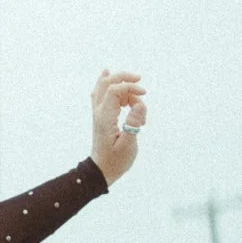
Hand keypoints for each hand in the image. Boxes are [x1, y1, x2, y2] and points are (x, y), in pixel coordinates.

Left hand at [89, 69, 145, 185]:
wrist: (101, 169)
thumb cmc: (116, 160)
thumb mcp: (128, 145)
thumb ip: (134, 124)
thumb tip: (140, 104)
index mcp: (105, 118)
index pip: (114, 91)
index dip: (130, 88)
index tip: (144, 96)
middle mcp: (99, 112)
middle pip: (106, 83)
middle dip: (123, 77)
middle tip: (139, 80)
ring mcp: (98, 113)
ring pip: (103, 87)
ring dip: (122, 86)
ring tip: (136, 104)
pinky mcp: (100, 115)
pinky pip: (100, 93)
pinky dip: (107, 84)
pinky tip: (107, 73)